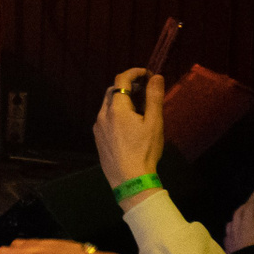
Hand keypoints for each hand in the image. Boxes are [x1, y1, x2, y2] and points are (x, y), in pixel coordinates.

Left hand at [94, 68, 164, 201]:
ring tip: (139, 108)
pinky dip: (116, 113)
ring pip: (108, 105)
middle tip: (144, 90)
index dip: (134, 72)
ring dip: (122, 100)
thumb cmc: (144, 151)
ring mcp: (98, 128)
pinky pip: (106, 119)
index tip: (147, 74)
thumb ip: (154, 97)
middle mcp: (102, 115)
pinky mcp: (98, 139)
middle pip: (112, 91)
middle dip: (128, 86)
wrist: (130, 180)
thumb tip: (156, 77)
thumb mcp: (154, 123)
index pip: (121, 80)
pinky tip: (129, 125)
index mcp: (116, 108)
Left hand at [223, 175, 253, 253]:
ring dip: (238, 217)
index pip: (249, 206)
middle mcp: (236, 230)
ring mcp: (230, 241)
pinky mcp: (229, 250)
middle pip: (238, 213)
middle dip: (245, 206)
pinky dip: (233, 229)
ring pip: (231, 223)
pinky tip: (238, 233)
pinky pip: (228, 235)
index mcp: (247, 225)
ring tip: (245, 217)